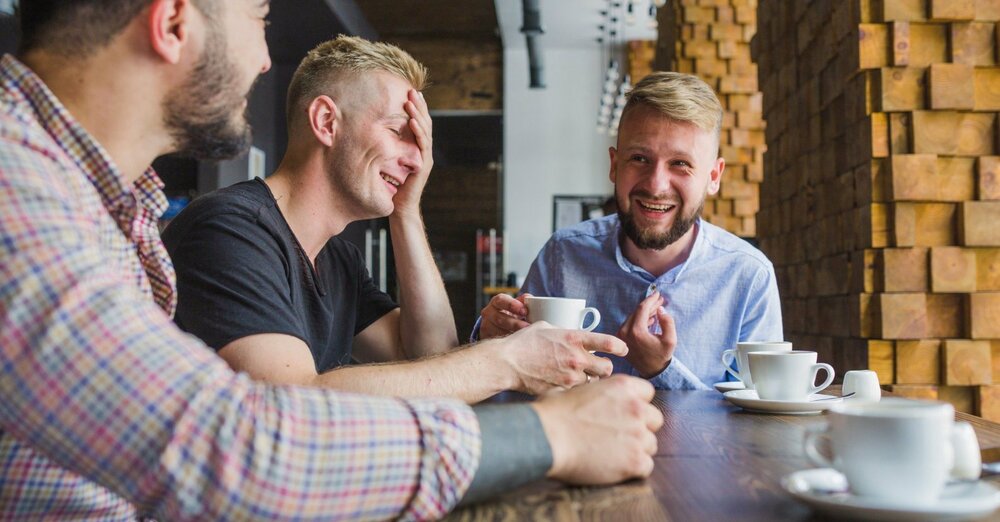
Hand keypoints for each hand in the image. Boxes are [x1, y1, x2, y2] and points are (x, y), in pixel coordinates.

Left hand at [393, 89, 432, 215]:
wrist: (399, 207)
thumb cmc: (391, 185)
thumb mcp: (387, 160)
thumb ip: (386, 146)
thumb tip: (369, 131)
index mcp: (415, 147)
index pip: (418, 123)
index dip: (415, 108)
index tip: (409, 93)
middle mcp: (423, 150)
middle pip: (424, 123)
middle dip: (418, 106)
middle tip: (412, 90)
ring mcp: (424, 157)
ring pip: (424, 131)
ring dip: (418, 114)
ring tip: (412, 101)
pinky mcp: (423, 165)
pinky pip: (422, 145)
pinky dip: (418, 132)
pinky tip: (413, 121)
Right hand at [479, 293, 530, 338]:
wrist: (499, 324)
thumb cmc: (512, 313)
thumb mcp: (517, 305)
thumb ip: (524, 301)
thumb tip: (530, 299)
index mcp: (496, 302)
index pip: (501, 300)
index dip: (512, 305)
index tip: (524, 311)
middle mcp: (488, 313)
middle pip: (499, 318)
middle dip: (515, 324)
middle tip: (527, 327)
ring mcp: (486, 326)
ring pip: (498, 332)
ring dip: (512, 335)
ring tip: (525, 337)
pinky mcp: (487, 338)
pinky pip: (497, 341)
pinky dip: (508, 342)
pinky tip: (517, 343)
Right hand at [495, 322, 625, 393]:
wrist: (506, 363)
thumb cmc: (523, 342)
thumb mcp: (546, 327)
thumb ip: (565, 333)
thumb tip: (574, 337)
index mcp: (574, 338)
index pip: (609, 343)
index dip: (620, 347)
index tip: (623, 350)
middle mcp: (576, 358)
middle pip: (608, 368)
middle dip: (606, 369)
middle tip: (600, 369)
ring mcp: (569, 377)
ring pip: (594, 384)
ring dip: (591, 382)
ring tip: (581, 380)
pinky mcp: (562, 391)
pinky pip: (577, 394)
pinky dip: (576, 393)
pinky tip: (568, 389)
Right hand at [532, 375, 662, 483]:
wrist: (546, 438)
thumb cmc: (552, 413)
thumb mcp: (572, 390)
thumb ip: (590, 392)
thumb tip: (583, 395)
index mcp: (623, 386)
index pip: (647, 393)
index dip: (636, 404)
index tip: (623, 413)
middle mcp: (636, 408)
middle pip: (655, 419)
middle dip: (641, 427)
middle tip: (620, 436)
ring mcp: (638, 435)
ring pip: (651, 444)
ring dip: (636, 449)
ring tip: (613, 454)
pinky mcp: (635, 461)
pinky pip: (646, 466)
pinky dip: (633, 469)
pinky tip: (615, 468)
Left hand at [617, 290, 676, 377]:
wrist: (652, 371)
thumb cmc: (662, 356)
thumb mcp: (671, 340)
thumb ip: (668, 322)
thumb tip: (660, 309)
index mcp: (636, 332)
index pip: (643, 308)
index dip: (651, 299)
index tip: (658, 294)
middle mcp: (625, 332)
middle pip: (637, 311)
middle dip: (649, 304)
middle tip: (660, 300)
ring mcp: (621, 334)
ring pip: (633, 316)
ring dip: (645, 311)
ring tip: (657, 308)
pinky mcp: (620, 337)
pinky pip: (630, 322)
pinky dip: (640, 318)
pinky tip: (650, 318)